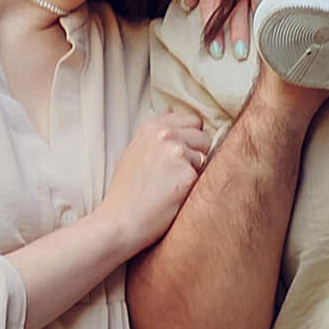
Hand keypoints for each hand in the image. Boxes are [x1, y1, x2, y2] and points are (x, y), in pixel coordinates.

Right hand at [100, 108, 213, 257]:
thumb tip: (170, 108)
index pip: (192, 119)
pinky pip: (205, 177)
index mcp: (152, 126)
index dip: (190, 137)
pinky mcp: (188, 175)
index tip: (178, 155)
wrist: (120, 221)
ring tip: (172, 186)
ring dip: (197, 171)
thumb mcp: (135, 151)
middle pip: (204, 136)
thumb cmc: (127, 190)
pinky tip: (175, 197)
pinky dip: (194, 188)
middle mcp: (165, 134)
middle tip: (175, 173)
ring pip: (207, 157)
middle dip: (198, 153)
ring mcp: (177, 153)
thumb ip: (155, 131)